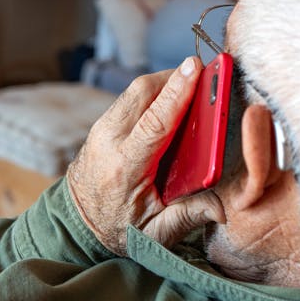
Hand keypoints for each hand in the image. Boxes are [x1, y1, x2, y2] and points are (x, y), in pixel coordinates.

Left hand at [66, 57, 225, 255]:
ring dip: (165, 83)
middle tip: (206, 78)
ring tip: (193, 89)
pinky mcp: (103, 123)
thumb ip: (189, 216)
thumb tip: (223, 207)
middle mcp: (108, 141)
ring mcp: (101, 129)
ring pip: (137, 89)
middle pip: (143, 92)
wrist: (76, 224)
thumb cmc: (117, 229)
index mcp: (124, 168)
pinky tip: (172, 103)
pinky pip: (131, 97)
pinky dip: (154, 93)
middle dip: (175, 78)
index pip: (155, 121)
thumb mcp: (155, 233)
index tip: (196, 68)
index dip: (178, 92)